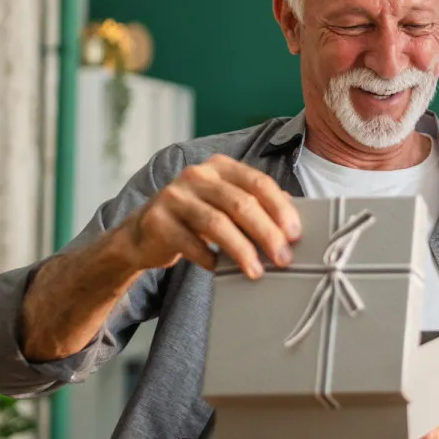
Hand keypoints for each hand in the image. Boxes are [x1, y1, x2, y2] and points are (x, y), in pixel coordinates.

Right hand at [118, 154, 300, 277]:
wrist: (144, 232)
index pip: (258, 182)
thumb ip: (255, 205)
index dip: (280, 209)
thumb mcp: (224, 204)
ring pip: (217, 223)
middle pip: (241, 203)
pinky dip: (209, 259)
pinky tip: (219, 269)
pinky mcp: (157, 220)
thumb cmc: (194, 218)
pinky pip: (190, 244)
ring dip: (242, 250)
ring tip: (256, 271)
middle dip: (267, 233)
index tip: (295, 234)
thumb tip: (292, 223)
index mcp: (220, 166)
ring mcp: (174, 196)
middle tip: (282, 258)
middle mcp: (196, 175)